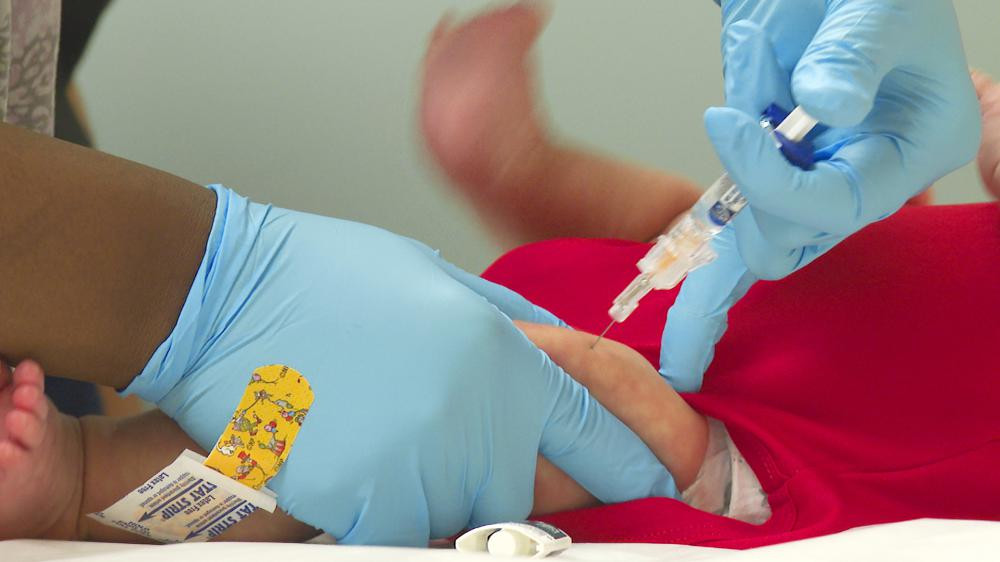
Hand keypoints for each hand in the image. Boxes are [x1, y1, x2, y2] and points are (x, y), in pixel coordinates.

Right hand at [129, 185, 677, 544]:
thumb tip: (562, 364)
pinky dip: (395, 506)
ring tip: (393, 429)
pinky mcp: (365, 507)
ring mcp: (421, 470)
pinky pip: (408, 531)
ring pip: (470, 514)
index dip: (634, 460)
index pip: (598, 433)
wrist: (226, 303)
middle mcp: (474, 422)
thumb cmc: (326, 280)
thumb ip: (515, 328)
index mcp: (501, 358)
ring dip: (448, 488)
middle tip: (465, 440)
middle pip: (534, 488)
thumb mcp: (441, 281)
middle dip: (517, 473)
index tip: (657, 476)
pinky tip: (362, 454)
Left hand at [660, 1, 980, 390]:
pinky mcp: (773, 178)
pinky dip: (710, 264)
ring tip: (733, 132)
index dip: (775, 180)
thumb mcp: (877, 9)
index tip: (729, 126)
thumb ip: (854, 56)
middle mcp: (868, 178)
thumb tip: (826, 104)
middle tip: (734, 132)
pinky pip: (740, 236)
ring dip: (729, 213)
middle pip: (796, 241)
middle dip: (753, 206)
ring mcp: (816, 183)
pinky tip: (684, 328)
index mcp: (914, 148)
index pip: (840, 205)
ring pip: (763, 247)